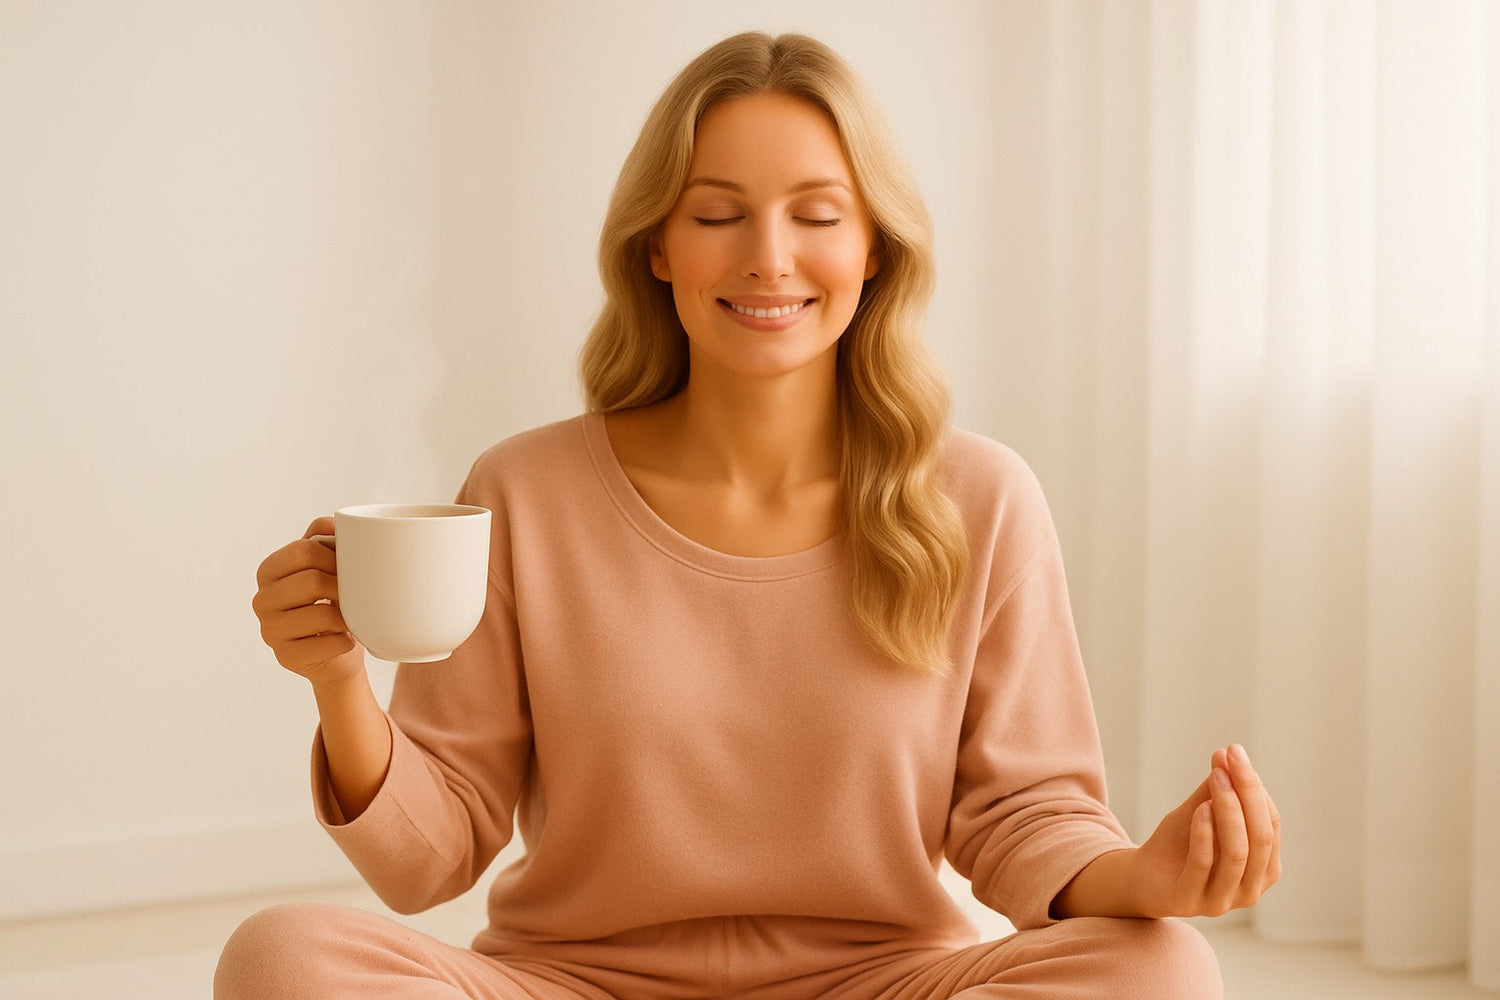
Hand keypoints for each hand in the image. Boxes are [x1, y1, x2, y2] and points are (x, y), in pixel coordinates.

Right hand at [251, 517, 365, 688]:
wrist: (338, 653)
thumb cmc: (335, 602)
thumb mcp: (328, 565)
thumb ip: (327, 537)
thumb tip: (338, 521)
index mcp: (269, 571)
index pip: (303, 550)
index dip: (335, 556)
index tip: (352, 567)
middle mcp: (261, 600)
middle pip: (312, 581)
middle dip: (343, 587)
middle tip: (356, 595)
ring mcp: (269, 631)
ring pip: (321, 615)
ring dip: (347, 617)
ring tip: (353, 617)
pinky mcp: (286, 657)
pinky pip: (327, 643)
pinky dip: (346, 641)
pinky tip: (347, 640)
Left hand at [1128, 743, 1281, 917]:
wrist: (1141, 876)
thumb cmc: (1178, 844)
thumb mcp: (1199, 812)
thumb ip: (1215, 790)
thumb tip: (1227, 754)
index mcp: (1263, 868)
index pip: (1270, 823)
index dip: (1255, 787)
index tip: (1234, 752)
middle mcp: (1251, 890)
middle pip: (1260, 838)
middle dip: (1247, 794)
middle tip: (1229, 760)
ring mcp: (1222, 901)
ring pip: (1237, 853)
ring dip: (1228, 810)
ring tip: (1216, 778)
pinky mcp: (1190, 902)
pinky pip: (1203, 865)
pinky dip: (1204, 833)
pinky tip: (1199, 808)